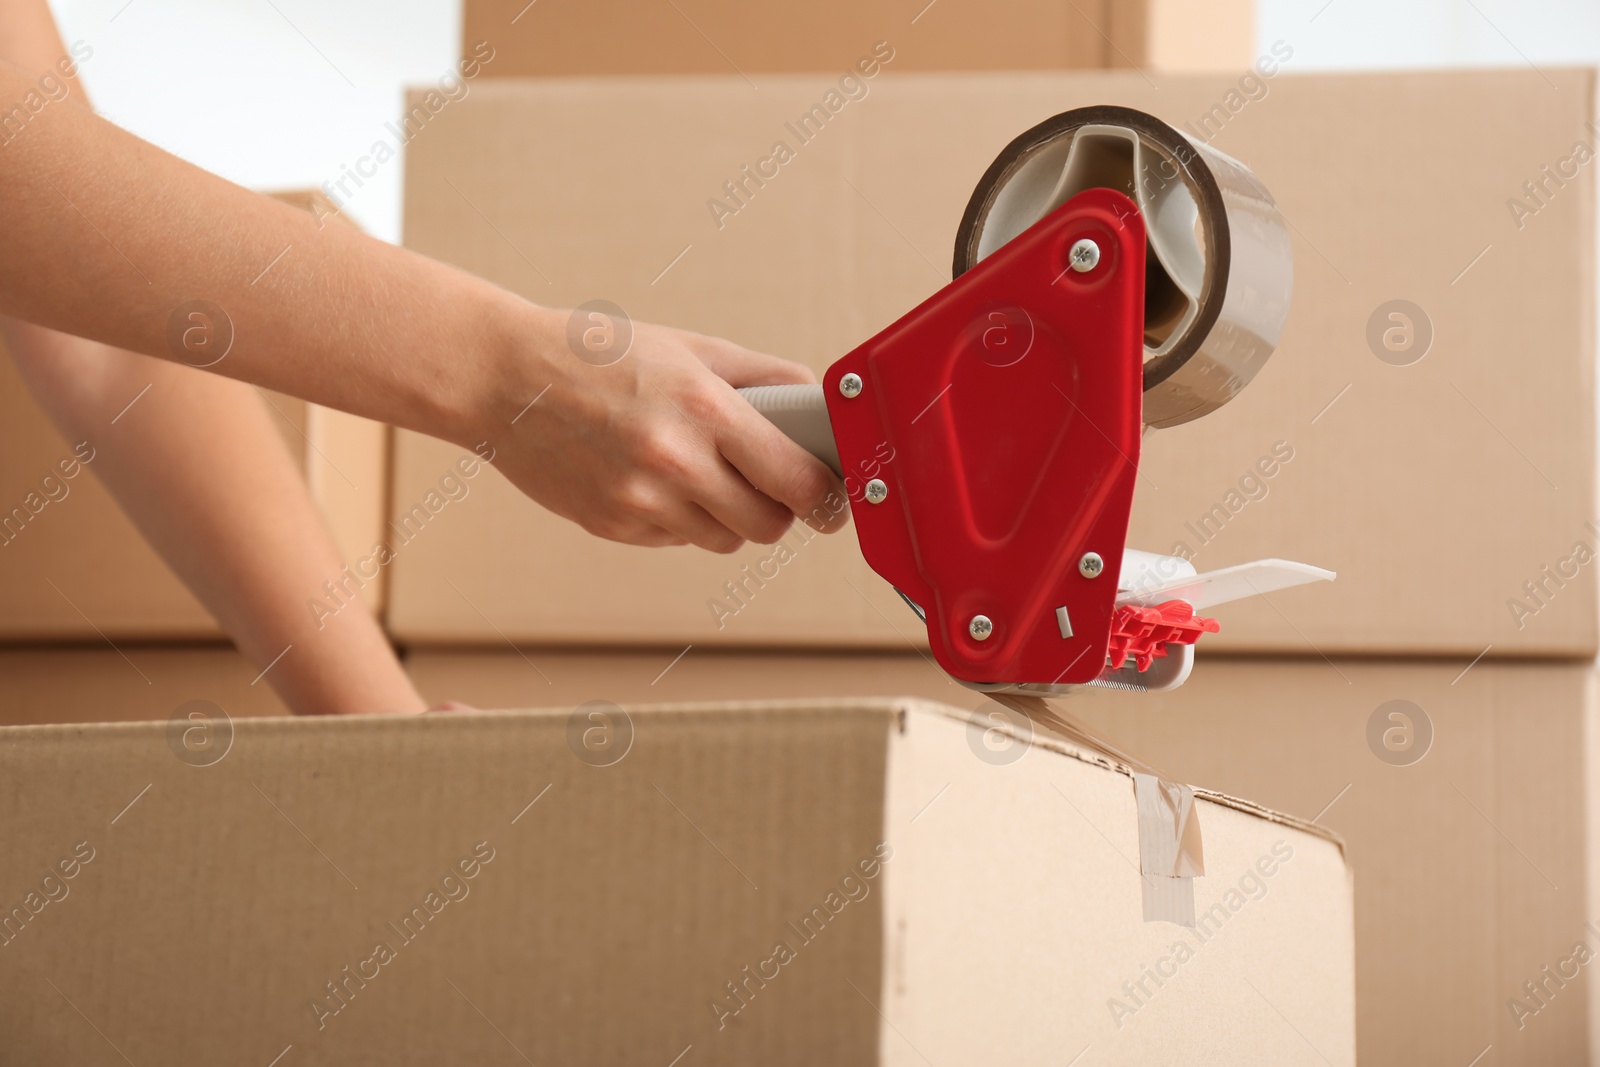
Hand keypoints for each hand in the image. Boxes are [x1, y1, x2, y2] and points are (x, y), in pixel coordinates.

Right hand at [483, 306, 847, 553]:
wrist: (503, 379)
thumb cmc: (601, 355)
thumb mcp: (692, 349)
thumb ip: (765, 380)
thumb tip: (821, 410)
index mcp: (706, 409)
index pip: (799, 482)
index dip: (825, 496)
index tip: (832, 495)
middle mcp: (676, 461)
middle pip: (769, 525)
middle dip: (780, 509)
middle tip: (771, 483)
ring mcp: (641, 502)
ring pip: (725, 539)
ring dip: (730, 516)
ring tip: (703, 471)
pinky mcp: (613, 527)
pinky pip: (677, 539)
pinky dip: (681, 518)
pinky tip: (655, 477)